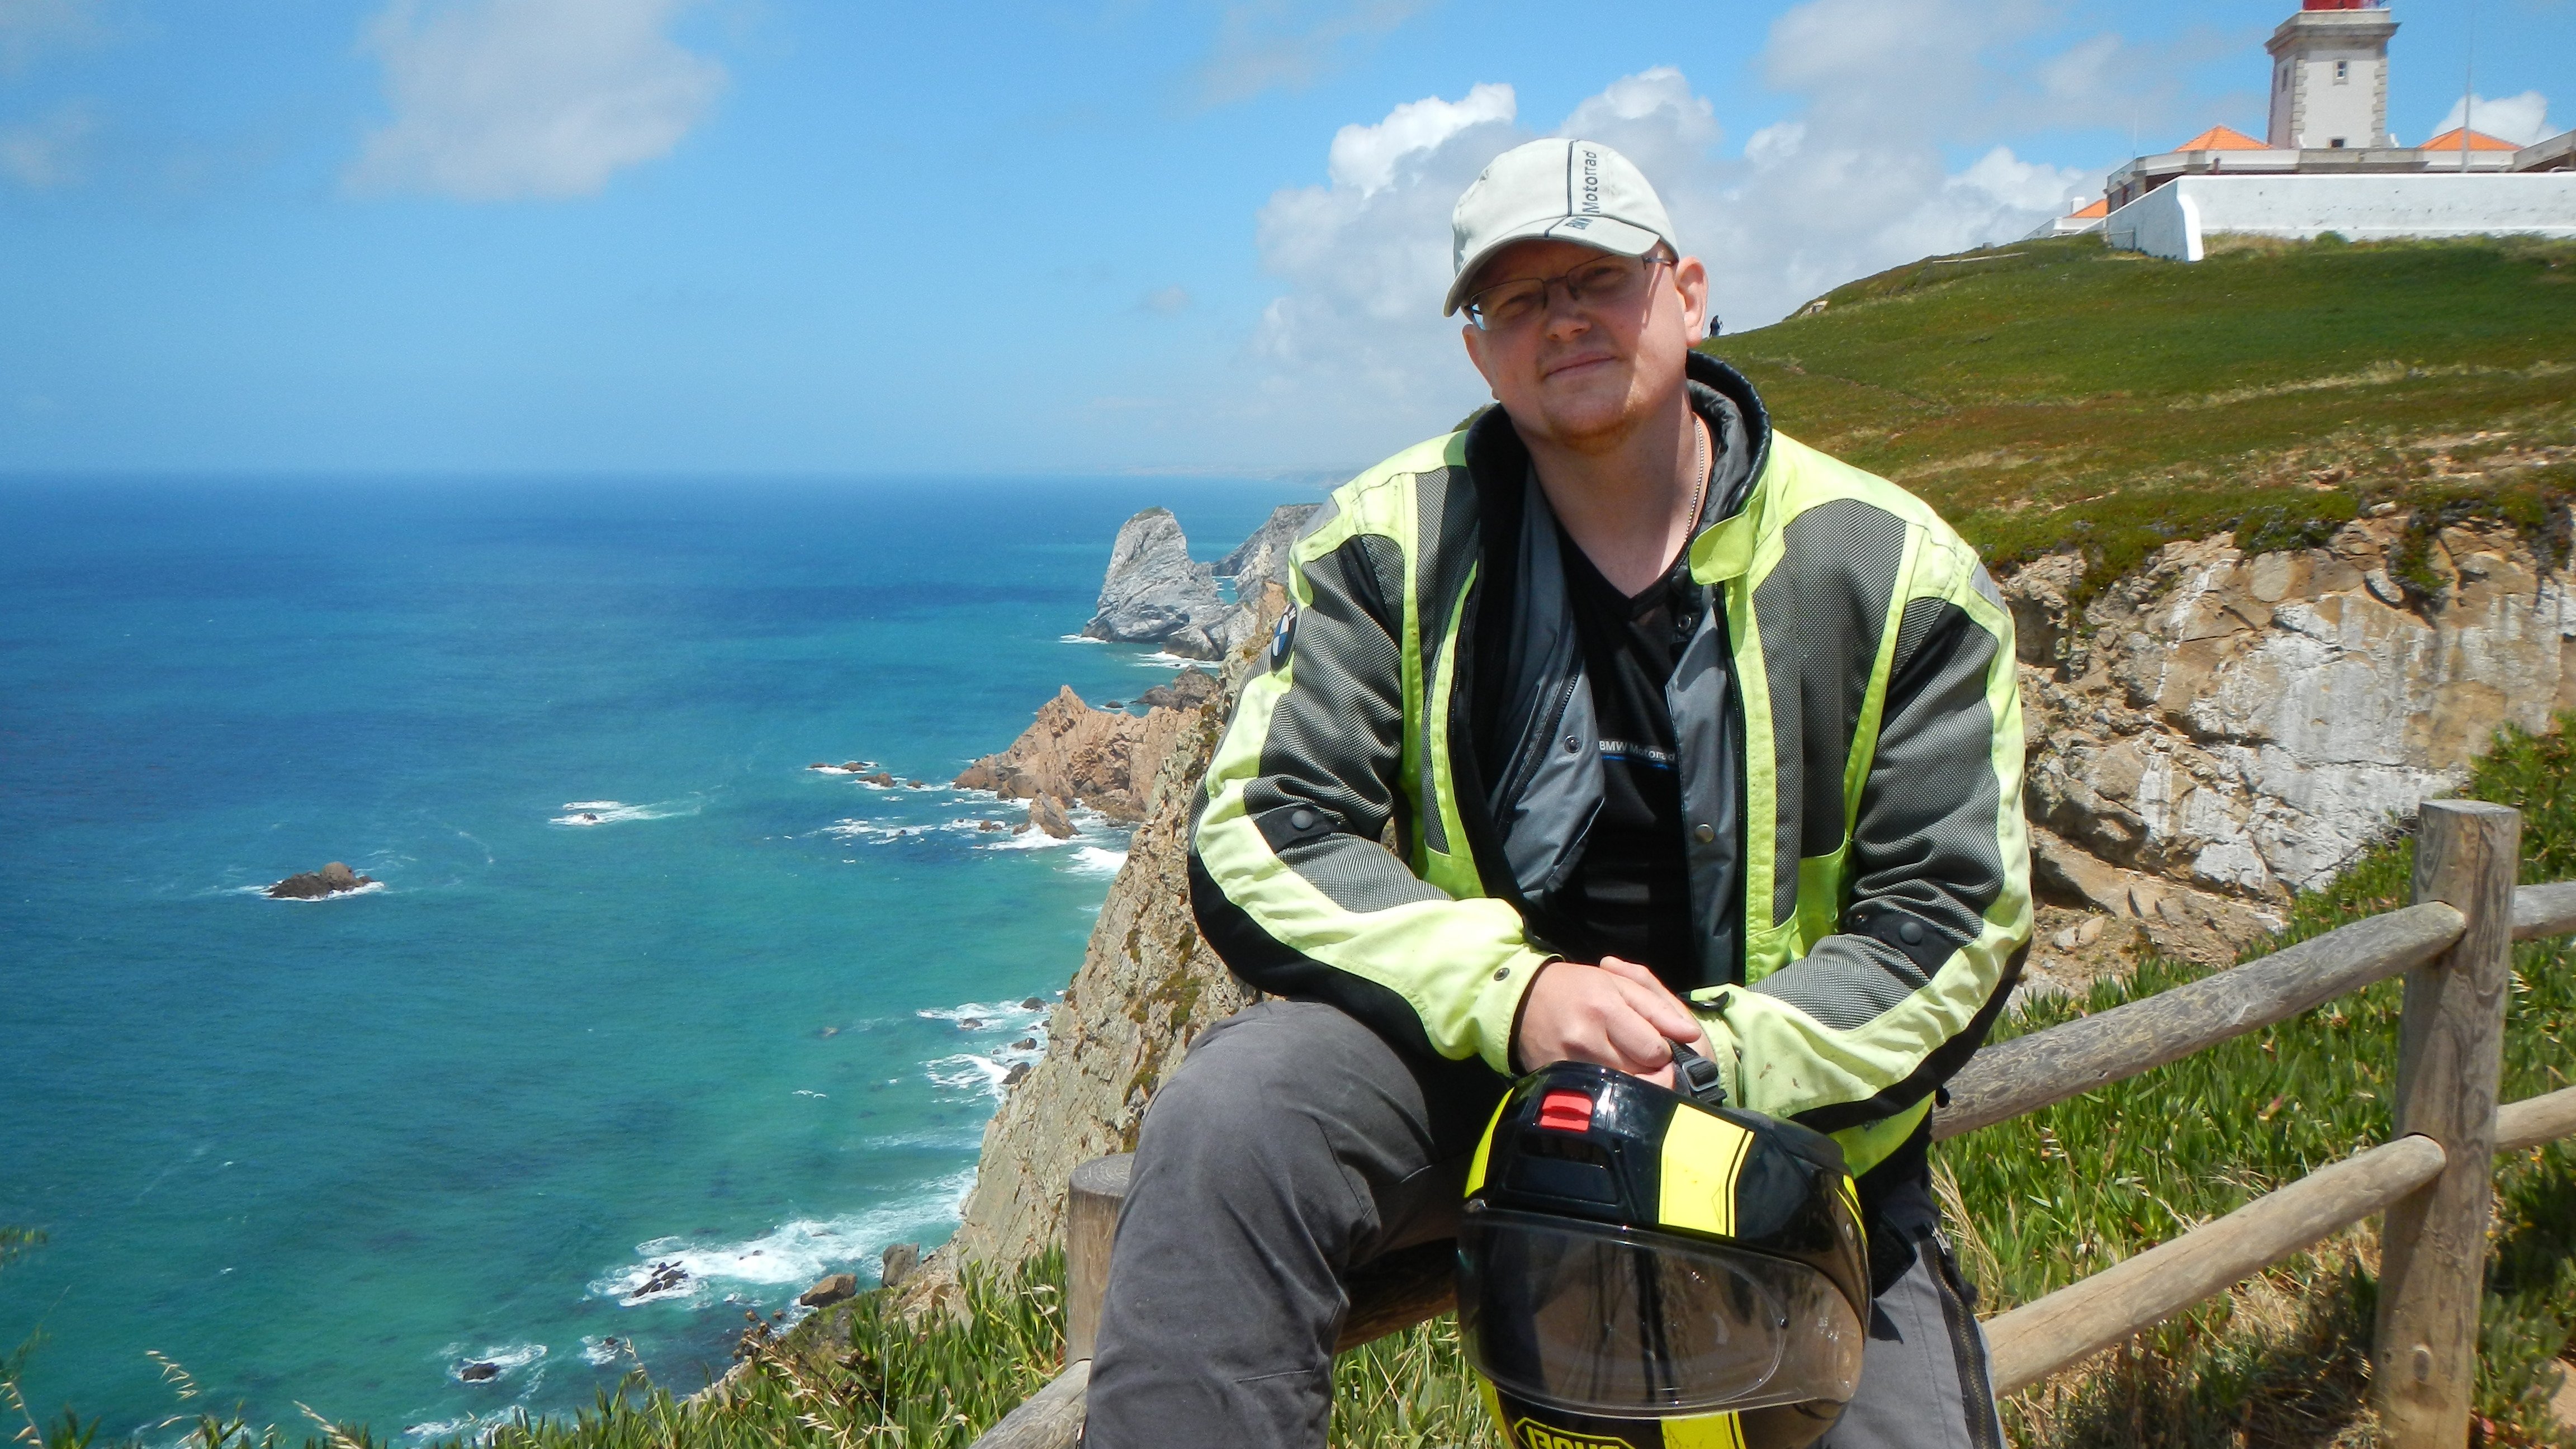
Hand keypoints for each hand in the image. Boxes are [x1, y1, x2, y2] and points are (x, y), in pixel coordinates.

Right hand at [1513, 956, 1713, 1088]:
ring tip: (1618, 1061)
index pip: (1655, 1050)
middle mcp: (1586, 1040)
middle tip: (1637, 1053)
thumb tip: (1690, 1035)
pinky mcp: (1555, 1082)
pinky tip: (1601, 1074)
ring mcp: (1569, 1064)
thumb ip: (1657, 1008)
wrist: (1522, 999)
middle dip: (1648, 1068)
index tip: (1653, 1043)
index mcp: (1605, 1009)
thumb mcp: (1618, 984)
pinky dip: (1606, 1090)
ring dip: (1629, 1080)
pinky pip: (1596, 1096)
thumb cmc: (1577, 987)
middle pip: (1641, 1074)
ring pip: (1621, 1089)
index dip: (1662, 1050)